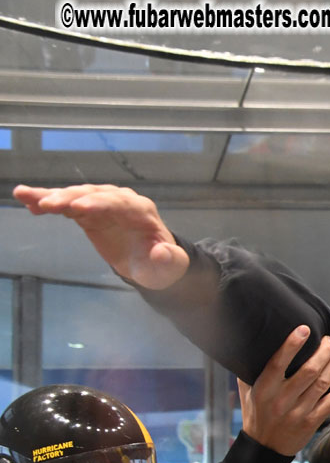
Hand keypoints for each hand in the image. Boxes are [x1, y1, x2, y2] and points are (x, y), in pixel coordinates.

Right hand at [12, 184, 188, 289]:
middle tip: (47, 204)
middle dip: (71, 198)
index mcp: (142, 211)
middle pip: (94, 195)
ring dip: (53, 196)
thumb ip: (169, 261)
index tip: (78, 207)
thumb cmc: (160, 265)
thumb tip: (162, 253)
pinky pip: (67, 204)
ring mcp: (103, 203)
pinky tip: (26, 200)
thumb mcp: (169, 267)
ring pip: (77, 195)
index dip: (99, 204)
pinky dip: (48, 201)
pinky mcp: (88, 210)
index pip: (119, 203)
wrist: (152, 261)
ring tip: (28, 197)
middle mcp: (121, 201)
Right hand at [238, 326, 329, 455]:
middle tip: (329, 340)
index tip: (305, 329)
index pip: (277, 364)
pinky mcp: (313, 421)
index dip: (292, 345)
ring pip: (323, 383)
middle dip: (323, 352)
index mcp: (264, 390)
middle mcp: (281, 401)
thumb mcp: (247, 391)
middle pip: (308, 371)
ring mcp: (299, 412)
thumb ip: (251, 369)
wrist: (264, 448)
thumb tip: (256, 342)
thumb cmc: (256, 413)